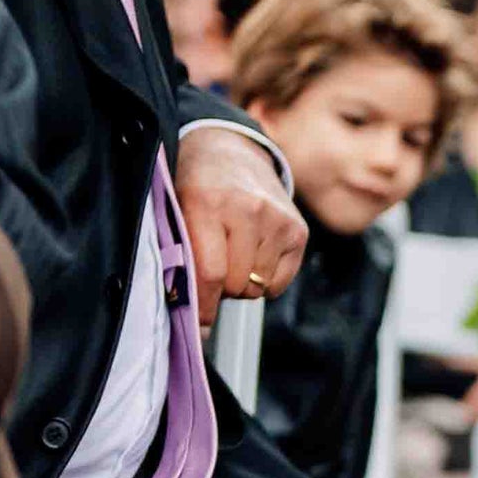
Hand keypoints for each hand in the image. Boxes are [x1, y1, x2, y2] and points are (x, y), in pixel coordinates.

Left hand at [174, 125, 306, 323]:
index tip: (198, 327)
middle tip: (212, 266)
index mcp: (207, 203)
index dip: (202, 307)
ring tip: (232, 255)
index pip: (209, 274)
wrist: (230, 150)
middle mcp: (249, 210)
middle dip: (220, 287)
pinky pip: (278, 283)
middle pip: (235, 284)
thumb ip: (182, 258)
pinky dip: (263, 280)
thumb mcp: (178, 212)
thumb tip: (194, 321)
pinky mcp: (298, 230)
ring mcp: (278, 220)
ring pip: (256, 287)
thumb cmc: (197, 188)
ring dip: (241, 282)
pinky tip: (253, 255)